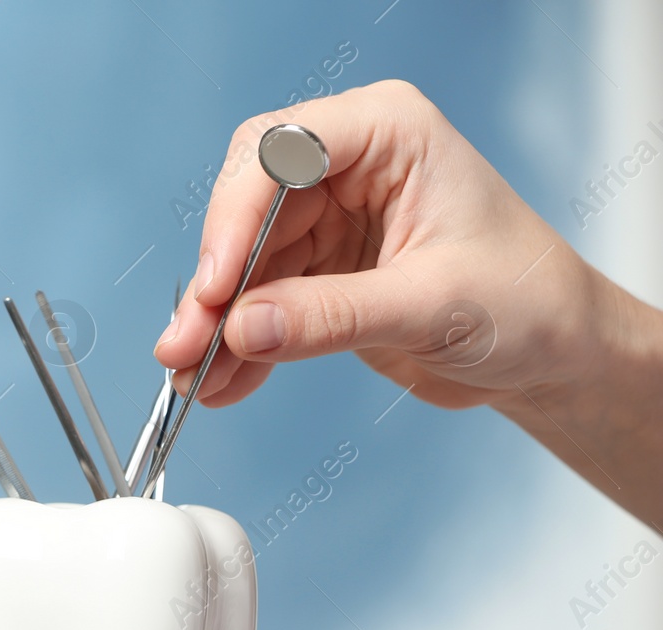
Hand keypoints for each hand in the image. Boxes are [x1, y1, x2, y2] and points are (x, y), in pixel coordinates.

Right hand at [156, 79, 598, 410]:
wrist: (556, 352)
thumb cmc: (528, 300)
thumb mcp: (432, 306)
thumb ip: (332, 316)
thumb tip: (243, 328)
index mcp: (387, 133)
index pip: (280, 154)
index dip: (235, 219)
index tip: (216, 289)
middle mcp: (349, 166)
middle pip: (245, 210)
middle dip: (214, 283)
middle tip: (187, 344)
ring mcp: (328, 219)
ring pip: (241, 264)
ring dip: (215, 326)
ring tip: (194, 378)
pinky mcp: (317, 272)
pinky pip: (257, 305)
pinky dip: (238, 347)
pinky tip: (220, 384)